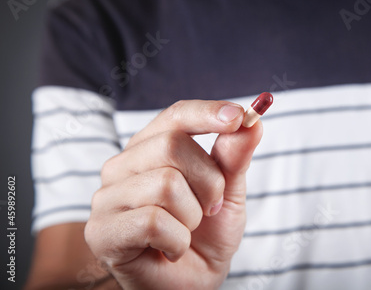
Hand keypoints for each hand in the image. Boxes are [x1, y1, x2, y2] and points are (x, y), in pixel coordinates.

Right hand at [84, 100, 262, 288]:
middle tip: (210, 208)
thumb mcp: (228, 194)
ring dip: (193, 216)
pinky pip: (154, 221)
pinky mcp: (101, 231)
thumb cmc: (206, 236)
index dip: (208, 112)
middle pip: (173, 145)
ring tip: (187, 231)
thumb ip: (234, 157)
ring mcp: (107, 197)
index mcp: (151, 148)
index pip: (176, 115)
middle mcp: (123, 166)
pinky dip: (178, 240)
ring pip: (165, 184)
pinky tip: (172, 249)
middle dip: (209, 181)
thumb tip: (253, 120)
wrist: (190, 284)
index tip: (240, 116)